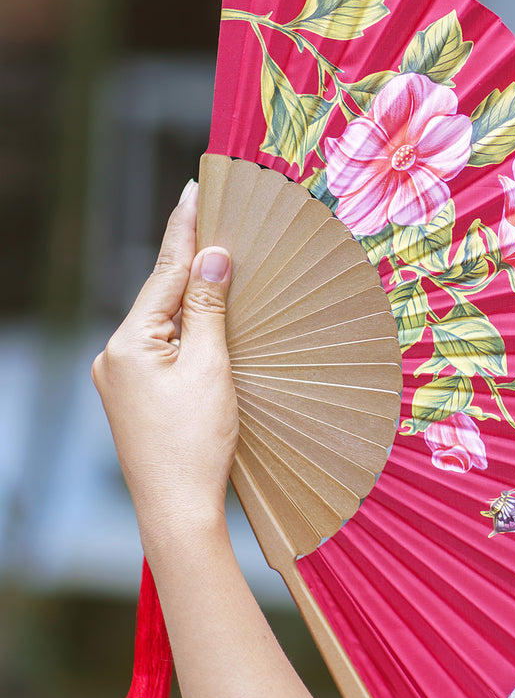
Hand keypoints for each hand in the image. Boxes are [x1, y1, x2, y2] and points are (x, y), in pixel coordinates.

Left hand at [93, 181, 238, 546]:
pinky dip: (185, 329)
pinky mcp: (132, 397)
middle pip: (160, 294)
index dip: (185, 229)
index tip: (195, 189)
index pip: (164, 272)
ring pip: (161, 322)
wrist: (176, 508)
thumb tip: (213, 255)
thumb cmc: (197, 442)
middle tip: (213, 215)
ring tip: (217, 265)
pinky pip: (161, 347)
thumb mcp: (211, 367)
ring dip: (189, 296)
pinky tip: (205, 321)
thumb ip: (209, 307)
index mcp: (128, 343)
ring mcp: (119, 379)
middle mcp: (114, 356)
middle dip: (189, 260)